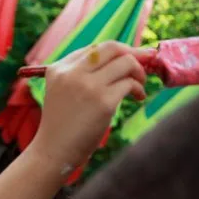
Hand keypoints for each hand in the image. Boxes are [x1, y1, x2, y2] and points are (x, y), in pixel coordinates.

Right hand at [30, 41, 151, 170]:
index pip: (94, 48)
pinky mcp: (103, 101)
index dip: (117, 52)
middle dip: (133, 53)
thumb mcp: (62, 92)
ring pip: (126, 63)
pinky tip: (138, 98)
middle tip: (145, 62)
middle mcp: (72, 73)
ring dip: (139, 72)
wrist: (53, 150)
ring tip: (138, 86)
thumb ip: (81, 74)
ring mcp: (88, 86)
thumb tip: (121, 57)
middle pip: (112, 48)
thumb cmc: (61, 124)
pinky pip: (130, 84)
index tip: (131, 57)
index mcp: (58, 69)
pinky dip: (138, 89)